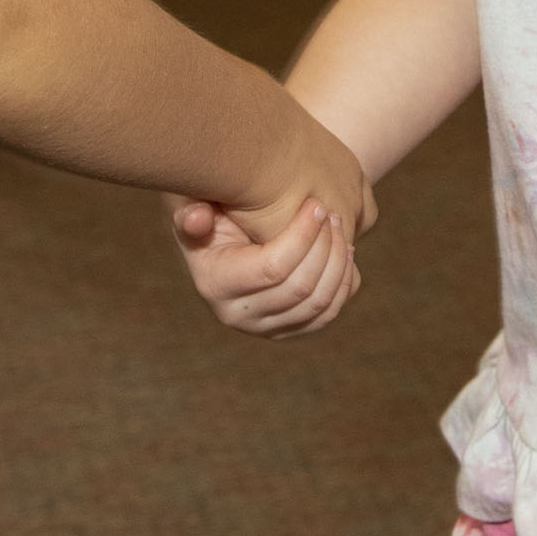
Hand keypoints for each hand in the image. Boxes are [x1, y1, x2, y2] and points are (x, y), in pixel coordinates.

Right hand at [168, 195, 359, 337]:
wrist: (225, 238)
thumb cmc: (212, 213)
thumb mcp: (195, 207)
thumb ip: (192, 211)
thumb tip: (197, 218)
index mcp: (215, 284)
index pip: (272, 268)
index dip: (302, 236)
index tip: (316, 205)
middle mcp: (238, 316)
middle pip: (300, 288)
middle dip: (325, 246)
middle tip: (332, 213)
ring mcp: (265, 329)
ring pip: (319, 306)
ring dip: (339, 264)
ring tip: (339, 228)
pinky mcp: (288, 330)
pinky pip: (326, 316)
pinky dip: (343, 284)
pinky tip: (344, 251)